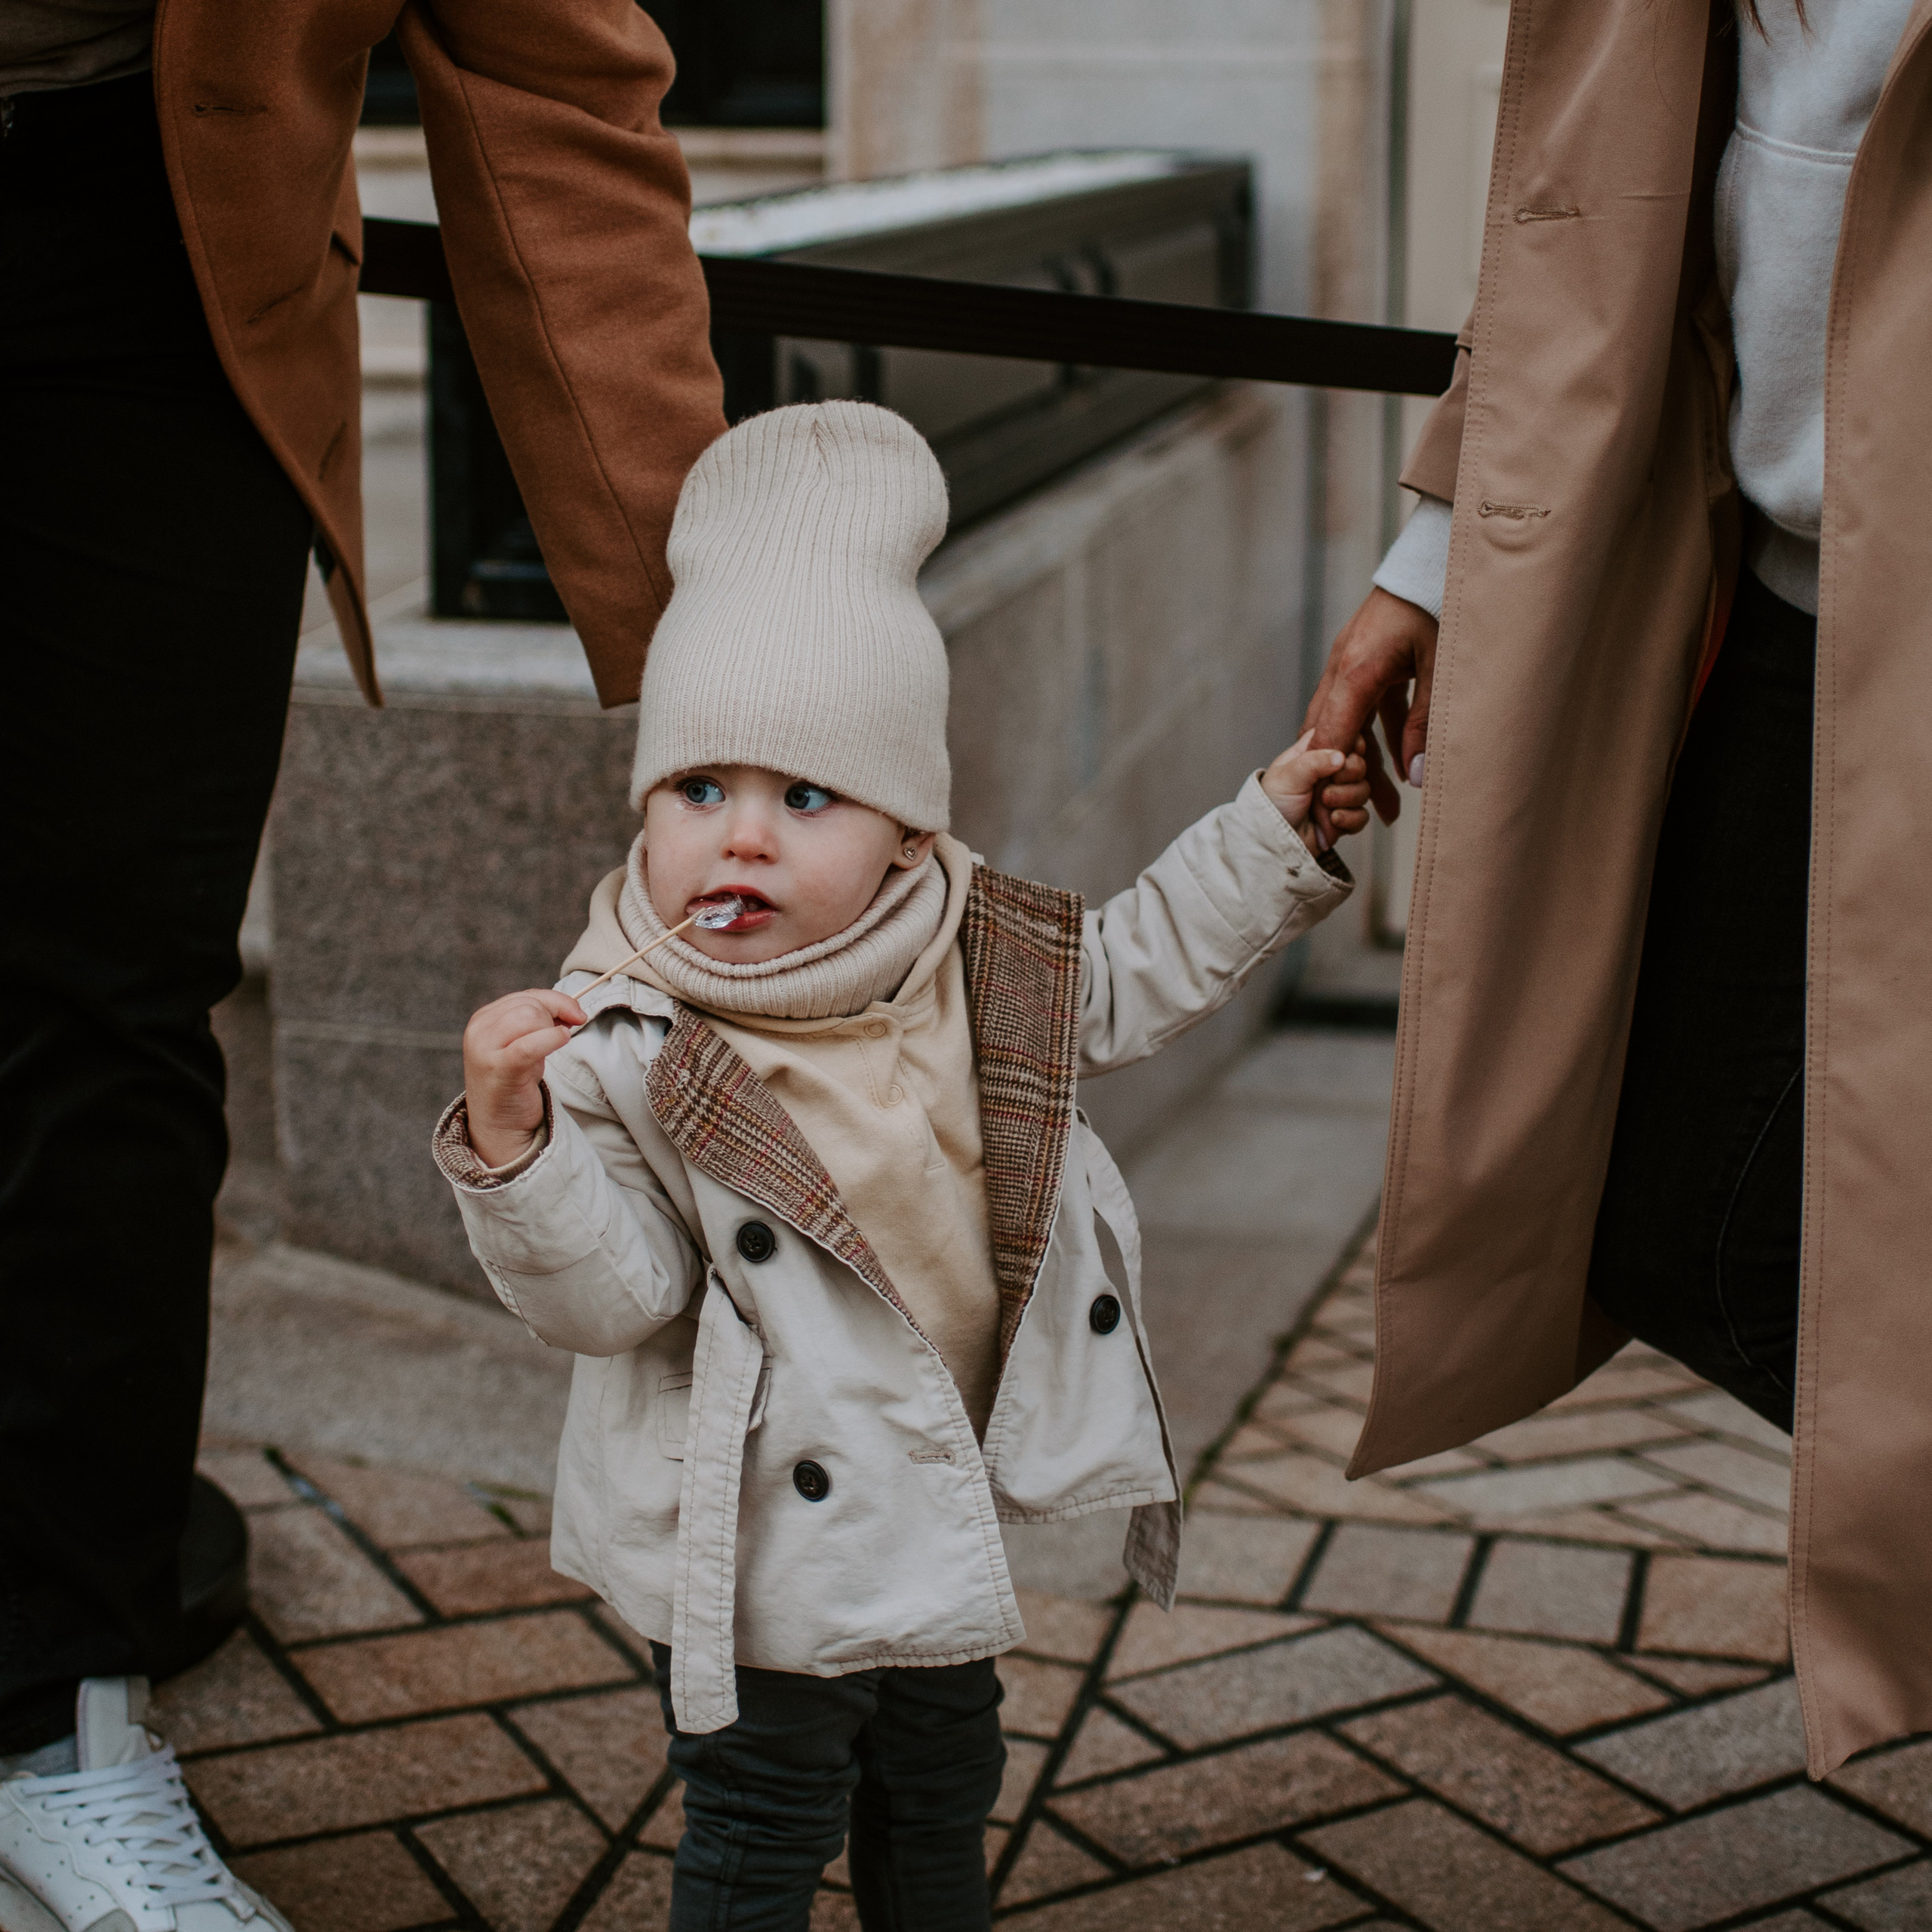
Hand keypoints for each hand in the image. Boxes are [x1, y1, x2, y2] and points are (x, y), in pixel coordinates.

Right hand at [461, 989, 585, 1167]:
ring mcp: (484, 1049)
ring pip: (529, 1016)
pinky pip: (529, 1044)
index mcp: (483, 1019)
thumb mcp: (524, 1045)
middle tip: (564, 1035)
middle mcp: (479, 1030)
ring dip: (551, 1029)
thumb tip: (572, 1009)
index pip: (526, 996)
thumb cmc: (514, 1083)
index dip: (557, 1001)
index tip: (577, 1014)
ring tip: (553, 1046)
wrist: (499, 1124)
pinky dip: (551, 1039)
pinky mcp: (498, 1068)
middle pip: (529, 1005)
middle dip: (555, 1015)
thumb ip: (540, 1022)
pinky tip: (562, 1040)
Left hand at [1260, 733, 1371, 848]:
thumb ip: (1314, 761)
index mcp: (1313, 754)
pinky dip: (1350, 819)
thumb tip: (1341, 756)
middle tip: (1327, 786)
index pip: (1343, 736)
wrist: (1272, 842)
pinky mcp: (1344, 818)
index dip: (1350, 744)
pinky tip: (1332, 820)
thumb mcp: (1288, 776)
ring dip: (1346, 798)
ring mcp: (1338, 796)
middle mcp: (1328, 773)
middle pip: (1359, 764)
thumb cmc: (1271, 805)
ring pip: (1364, 790)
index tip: (1344, 754)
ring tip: (1324, 805)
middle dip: (1347, 775)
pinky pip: (1362, 815)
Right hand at [1301, 587, 1438, 843]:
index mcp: (1356, 671)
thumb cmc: (1441, 603)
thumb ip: (1427, 723)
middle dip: (1340, 780)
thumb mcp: (1440, 669)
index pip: (1330, 737)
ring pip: (1345, 724)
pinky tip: (1400, 768)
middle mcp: (1344, 667)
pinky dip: (1377, 740)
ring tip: (1387, 808)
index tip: (1329, 817)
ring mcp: (1351, 661)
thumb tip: (1416, 776)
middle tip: (1350, 823)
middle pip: (1328, 734)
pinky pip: (1364, 708)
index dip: (1327, 779)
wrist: (1438, 553)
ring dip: (1363, 764)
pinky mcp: (1366, 658)